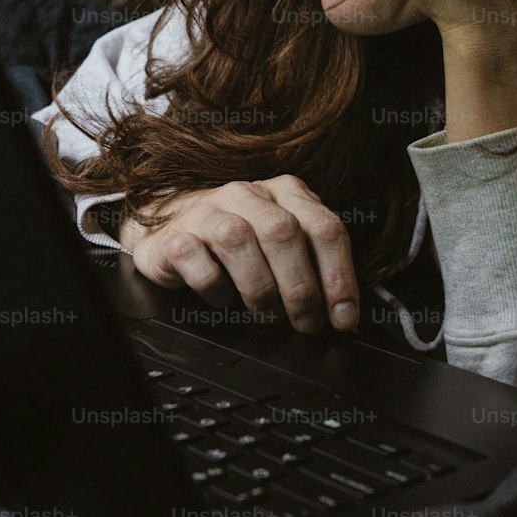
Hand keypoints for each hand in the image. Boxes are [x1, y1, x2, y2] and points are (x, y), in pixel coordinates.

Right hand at [118, 175, 359, 332]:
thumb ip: (313, 266)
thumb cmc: (238, 241)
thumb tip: (343, 312)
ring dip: (259, 288)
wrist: (173, 226)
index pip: (325, 228)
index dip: (339, 277)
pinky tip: (222, 299)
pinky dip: (213, 286)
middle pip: (283, 232)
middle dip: (301, 288)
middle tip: (306, 323)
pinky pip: (194, 257)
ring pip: (238, 240)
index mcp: (286, 193)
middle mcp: (248, 194)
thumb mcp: (282, 244)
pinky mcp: (175, 234)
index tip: (344, 318)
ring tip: (267, 314)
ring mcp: (208, 210)